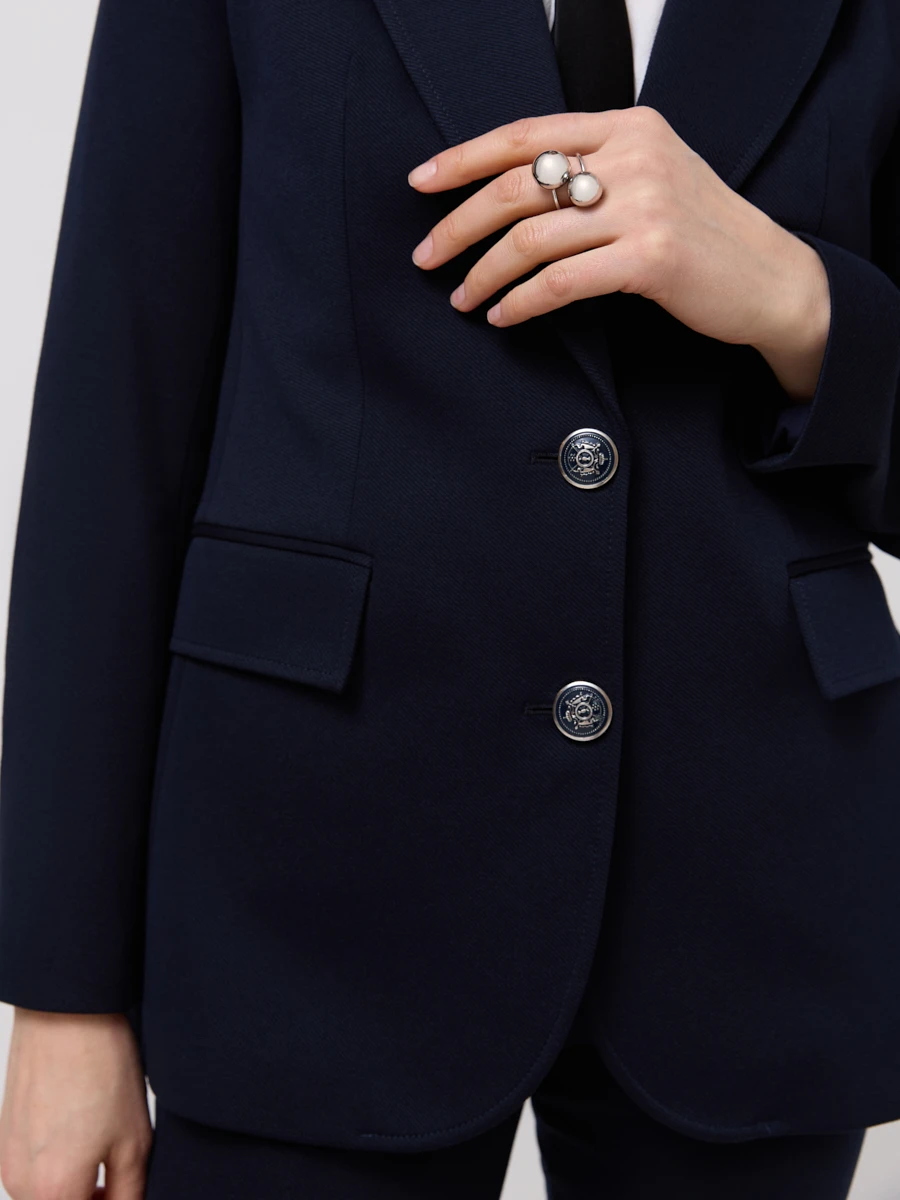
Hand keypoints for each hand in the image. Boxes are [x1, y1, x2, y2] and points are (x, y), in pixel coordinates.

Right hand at [0, 1009, 151, 1199]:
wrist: (65, 1014)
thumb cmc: (102, 1069)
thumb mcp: (134, 1141)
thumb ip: (128, 1194)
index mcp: (54, 1194)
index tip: (125, 1189)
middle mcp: (20, 1186)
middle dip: (94, 1199)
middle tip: (121, 1173)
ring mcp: (8, 1162)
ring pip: (47, 1194)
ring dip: (75, 1184)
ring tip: (104, 1143)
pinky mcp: (5, 1139)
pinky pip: (34, 1170)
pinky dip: (58, 1163)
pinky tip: (82, 1127)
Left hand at [408, 107, 830, 399]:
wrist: (771, 277)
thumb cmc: (704, 234)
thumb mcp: (653, 176)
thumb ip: (594, 168)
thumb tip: (511, 193)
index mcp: (628, 126)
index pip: (524, 135)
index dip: (463, 158)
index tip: (421, 182)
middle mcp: (633, 156)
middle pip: (515, 187)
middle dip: (458, 225)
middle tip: (425, 257)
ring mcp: (644, 205)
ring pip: (530, 239)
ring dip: (483, 274)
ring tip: (462, 298)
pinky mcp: (649, 257)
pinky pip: (559, 282)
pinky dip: (520, 303)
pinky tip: (503, 316)